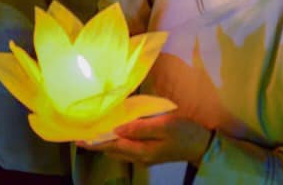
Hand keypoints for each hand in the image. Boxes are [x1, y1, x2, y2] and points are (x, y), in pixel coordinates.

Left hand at [83, 111, 212, 166]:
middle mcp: (140, 156)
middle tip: (83, 136)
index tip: (80, 140)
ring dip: (108, 144)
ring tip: (96, 135)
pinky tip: (117, 134)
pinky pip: (128, 149)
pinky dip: (119, 143)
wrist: (202, 145)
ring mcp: (146, 156)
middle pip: (114, 151)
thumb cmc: (184, 132)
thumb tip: (118, 128)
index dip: (97, 143)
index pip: (113, 146)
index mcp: (142, 150)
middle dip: (99, 144)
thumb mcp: (164, 126)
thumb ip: (140, 127)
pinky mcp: (151, 153)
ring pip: (120, 151)